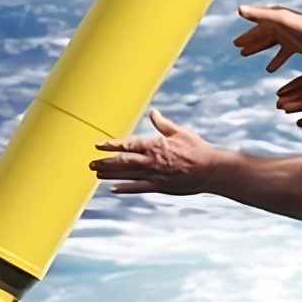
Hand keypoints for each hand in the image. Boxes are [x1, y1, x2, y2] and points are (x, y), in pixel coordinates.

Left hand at [90, 109, 223, 195]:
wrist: (210, 170)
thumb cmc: (196, 148)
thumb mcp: (180, 132)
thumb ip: (163, 124)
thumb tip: (153, 112)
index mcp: (155, 145)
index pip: (128, 144)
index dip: (111, 144)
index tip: (99, 144)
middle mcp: (151, 161)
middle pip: (123, 161)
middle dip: (105, 162)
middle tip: (91, 163)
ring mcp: (154, 175)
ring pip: (127, 175)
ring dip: (110, 174)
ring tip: (97, 173)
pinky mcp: (160, 187)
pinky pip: (138, 188)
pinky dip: (125, 188)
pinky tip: (114, 189)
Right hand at [233, 4, 301, 72]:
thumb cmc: (301, 27)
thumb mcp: (277, 19)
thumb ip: (258, 15)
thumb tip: (239, 9)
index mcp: (275, 17)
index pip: (256, 24)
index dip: (246, 34)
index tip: (235, 42)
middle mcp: (280, 25)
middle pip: (261, 33)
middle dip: (249, 40)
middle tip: (237, 47)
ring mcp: (288, 36)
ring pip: (269, 43)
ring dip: (257, 48)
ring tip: (244, 54)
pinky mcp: (295, 46)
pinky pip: (282, 54)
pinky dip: (275, 61)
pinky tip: (269, 70)